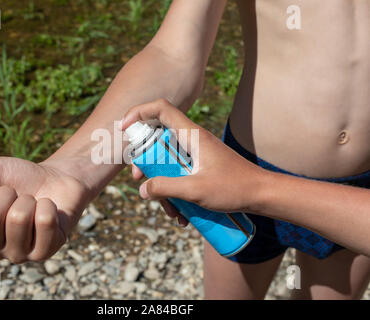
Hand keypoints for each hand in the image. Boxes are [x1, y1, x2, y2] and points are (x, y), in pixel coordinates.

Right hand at [0, 155, 91, 262]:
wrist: (57, 180)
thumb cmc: (20, 178)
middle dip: (8, 193)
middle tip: (19, 196)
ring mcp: (18, 255)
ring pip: (18, 218)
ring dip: (30, 200)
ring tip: (34, 203)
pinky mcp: (44, 252)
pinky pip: (45, 221)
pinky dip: (49, 205)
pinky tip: (48, 210)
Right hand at [121, 99, 267, 221]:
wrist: (262, 195)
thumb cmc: (234, 188)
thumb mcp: (195, 190)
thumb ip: (166, 189)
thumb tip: (142, 190)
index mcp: (191, 135)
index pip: (161, 109)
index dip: (139, 112)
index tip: (124, 129)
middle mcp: (192, 140)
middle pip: (158, 140)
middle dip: (145, 163)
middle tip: (139, 180)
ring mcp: (197, 154)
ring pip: (167, 162)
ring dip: (162, 186)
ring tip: (171, 212)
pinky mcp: (201, 167)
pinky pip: (179, 174)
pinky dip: (176, 192)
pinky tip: (182, 215)